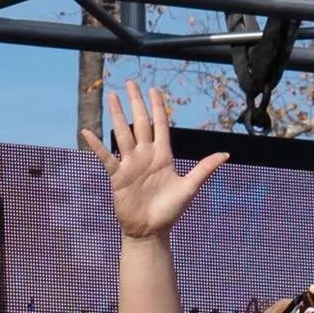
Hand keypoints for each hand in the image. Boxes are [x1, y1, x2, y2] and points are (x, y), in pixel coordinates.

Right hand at [87, 83, 228, 240]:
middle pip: (140, 124)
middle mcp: (146, 156)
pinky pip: (106, 157)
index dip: (157, 107)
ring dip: (117, 115)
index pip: (160, 125)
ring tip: (112, 96)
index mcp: (163, 156)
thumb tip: (226, 155)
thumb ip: (204, 169)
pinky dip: (96, 145)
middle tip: (130, 82)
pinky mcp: (117, 175)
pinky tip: (87, 132)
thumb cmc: (171, 210)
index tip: (154, 89)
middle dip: (136, 103)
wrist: (151, 230)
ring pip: (123, 134)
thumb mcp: (190, 188)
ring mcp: (130, 164)